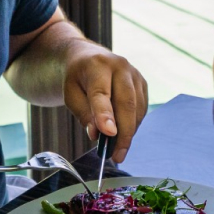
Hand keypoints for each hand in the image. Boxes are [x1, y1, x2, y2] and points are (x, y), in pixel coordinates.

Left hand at [62, 43, 148, 160]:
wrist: (89, 58)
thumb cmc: (78, 78)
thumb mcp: (70, 94)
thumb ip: (83, 114)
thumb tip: (97, 134)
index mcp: (97, 65)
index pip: (101, 93)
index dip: (105, 115)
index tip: (108, 134)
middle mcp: (120, 66)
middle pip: (127, 103)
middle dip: (123, 133)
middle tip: (116, 155)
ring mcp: (135, 74)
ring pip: (137, 109)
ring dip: (129, 132)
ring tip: (117, 150)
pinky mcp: (143, 83)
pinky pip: (142, 109)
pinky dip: (133, 125)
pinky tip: (123, 134)